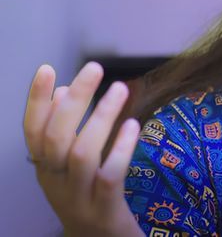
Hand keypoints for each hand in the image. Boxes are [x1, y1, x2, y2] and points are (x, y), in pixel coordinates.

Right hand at [23, 62, 143, 236]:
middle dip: (75, 100)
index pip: (33, 131)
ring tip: (120, 88)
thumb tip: (63, 90)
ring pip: (82, 154)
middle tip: (94, 68)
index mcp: (45, 167)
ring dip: (101, 117)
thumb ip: (65, 129)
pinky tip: (133, 124)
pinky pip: (110, 175)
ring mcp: (79, 197)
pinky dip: (121, 148)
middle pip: (56, 138)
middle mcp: (55, 181)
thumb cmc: (85, 194)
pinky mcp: (105, 209)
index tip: (47, 68)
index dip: (36, 100)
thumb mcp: (67, 165)